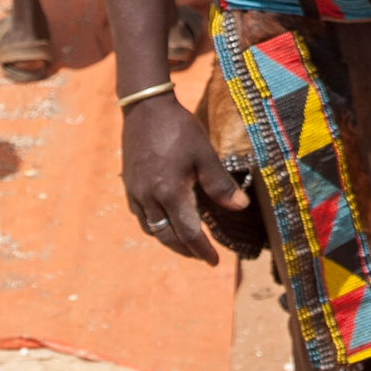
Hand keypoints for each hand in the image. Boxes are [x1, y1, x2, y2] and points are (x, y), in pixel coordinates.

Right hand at [121, 92, 249, 265]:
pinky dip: (155, 225)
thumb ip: (220, 185)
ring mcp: (136, 193)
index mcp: (170, 192)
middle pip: (167, 237)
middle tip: (201, 256)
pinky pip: (141, 216)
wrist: (145, 108)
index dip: (202, 250)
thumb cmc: (179, 129)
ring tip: (186, 242)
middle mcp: (149, 198)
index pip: (188, 232)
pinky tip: (165, 220)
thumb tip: (241, 207)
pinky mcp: (129, 186)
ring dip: (169, 240)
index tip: (214, 262)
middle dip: (185, 250)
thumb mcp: (205, 155)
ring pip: (151, 229)